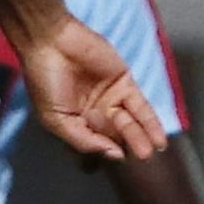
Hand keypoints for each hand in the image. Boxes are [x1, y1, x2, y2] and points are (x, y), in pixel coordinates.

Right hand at [23, 19, 163, 163]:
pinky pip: (140, 107)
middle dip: (128, 148)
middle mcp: (95, 114)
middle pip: (116, 138)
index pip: (94, 149)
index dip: (100, 157)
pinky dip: (150, 122)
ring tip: (150, 151)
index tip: (105, 161)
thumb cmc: (45, 80)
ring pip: (130, 124)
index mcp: (75, 124)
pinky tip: (158, 139)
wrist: (51, 42)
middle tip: (140, 157)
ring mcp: (110, 99)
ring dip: (141, 138)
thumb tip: (113, 155)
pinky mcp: (124, 83)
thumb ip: (83, 141)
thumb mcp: (56, 119)